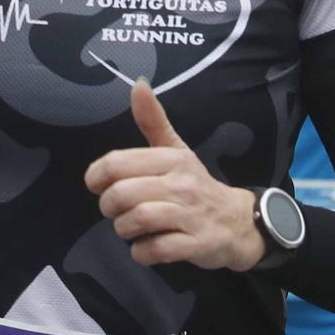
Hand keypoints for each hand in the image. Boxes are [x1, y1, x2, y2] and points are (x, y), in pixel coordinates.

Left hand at [84, 80, 265, 271]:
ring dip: (124, 230)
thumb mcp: (175, 150)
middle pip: (123, 194)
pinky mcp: (197, 244)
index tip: (97, 186)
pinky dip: (142, 252)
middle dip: (109, 207)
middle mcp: (182, 183)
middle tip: (115, 211)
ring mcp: (191, 215)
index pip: (117, 163)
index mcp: (171, 159)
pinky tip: (146, 247)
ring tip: (129, 228)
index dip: (96, 177)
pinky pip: (156, 249)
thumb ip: (153, 121)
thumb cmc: (195, 185)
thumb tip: (138, 83)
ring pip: (137, 220)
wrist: (238, 222)